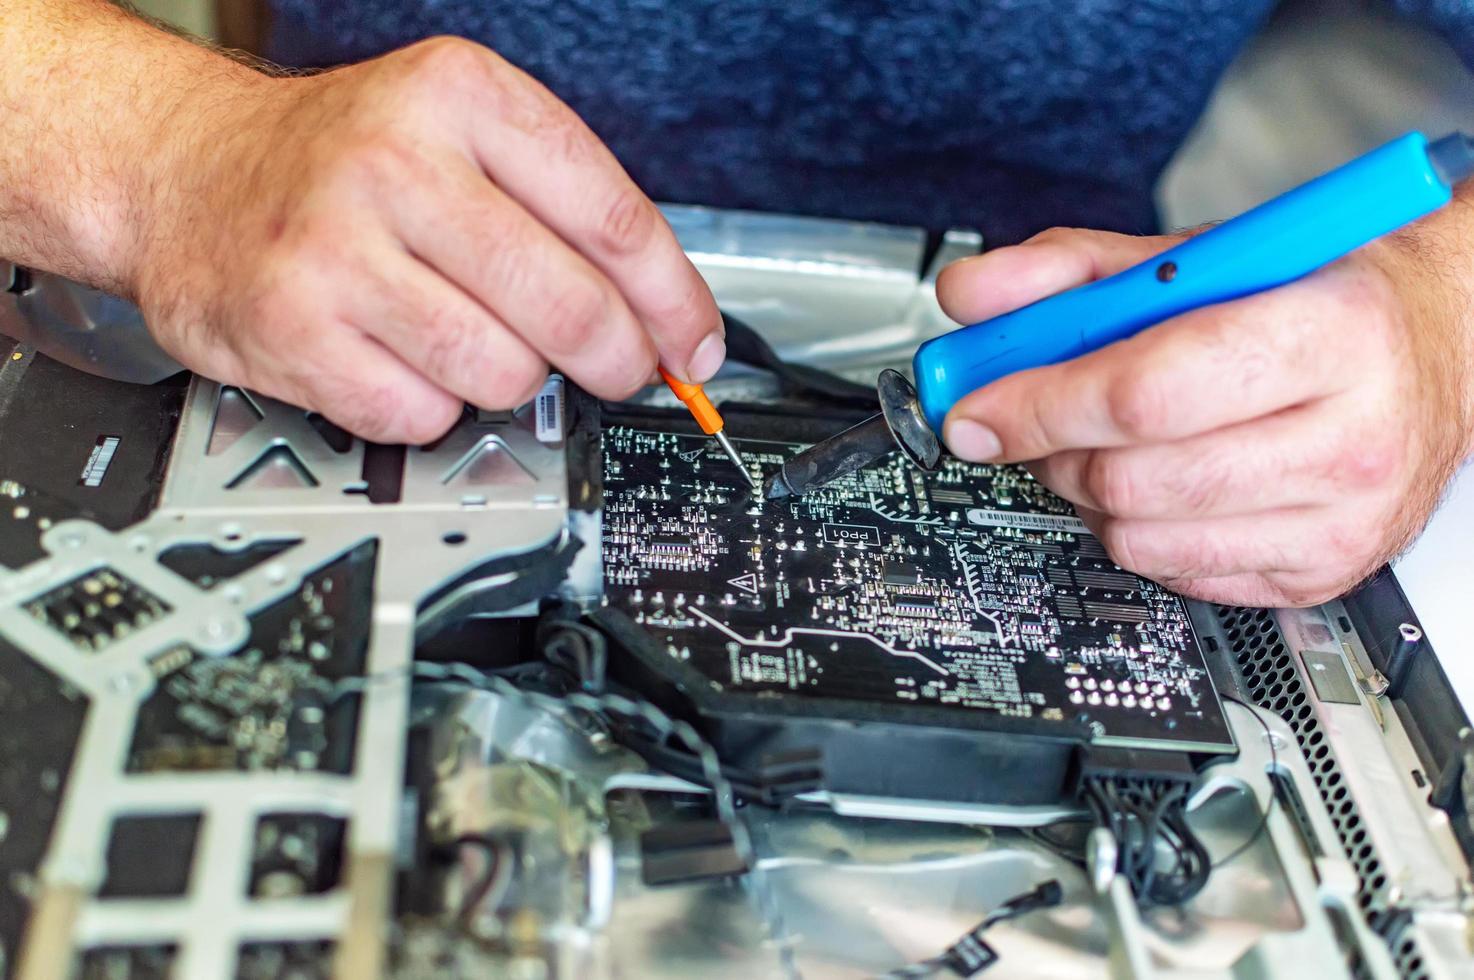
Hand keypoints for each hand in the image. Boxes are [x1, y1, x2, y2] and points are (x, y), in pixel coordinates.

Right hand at [129, 37, 721, 442]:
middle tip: (614, 370)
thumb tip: (665, 322)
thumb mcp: (457, 131)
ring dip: (506, 377)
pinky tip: (397, 357)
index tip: (696, 347)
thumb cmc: (340, 160)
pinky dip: (428, 405)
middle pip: (572, 308)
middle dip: (615, 360)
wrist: (184, 170)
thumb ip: (562, 208)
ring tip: (465, 336)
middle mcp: (395, 161)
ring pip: (503, 372)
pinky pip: (422, 414)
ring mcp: (336, 249)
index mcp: (460, 96)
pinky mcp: (292, 331)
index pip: (616, 219)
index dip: (675, 302)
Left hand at [935, 225, 1473, 606]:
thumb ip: (1070, 272)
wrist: (1434, 350)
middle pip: (1133, 476)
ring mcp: (1344, 519)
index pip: (1146, 392)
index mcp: (1329, 330)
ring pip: (1141, 536)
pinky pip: (1173, 574)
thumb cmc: (1311, 298)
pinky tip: (1154, 483)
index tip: (975, 407)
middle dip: (1052, 448)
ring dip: (1085, 492)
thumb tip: (971, 296)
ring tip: (1100, 444)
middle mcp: (1353, 435)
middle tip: (1037, 417)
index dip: (1039, 404)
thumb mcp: (1194, 258)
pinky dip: (1133, 531)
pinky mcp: (1322, 573)